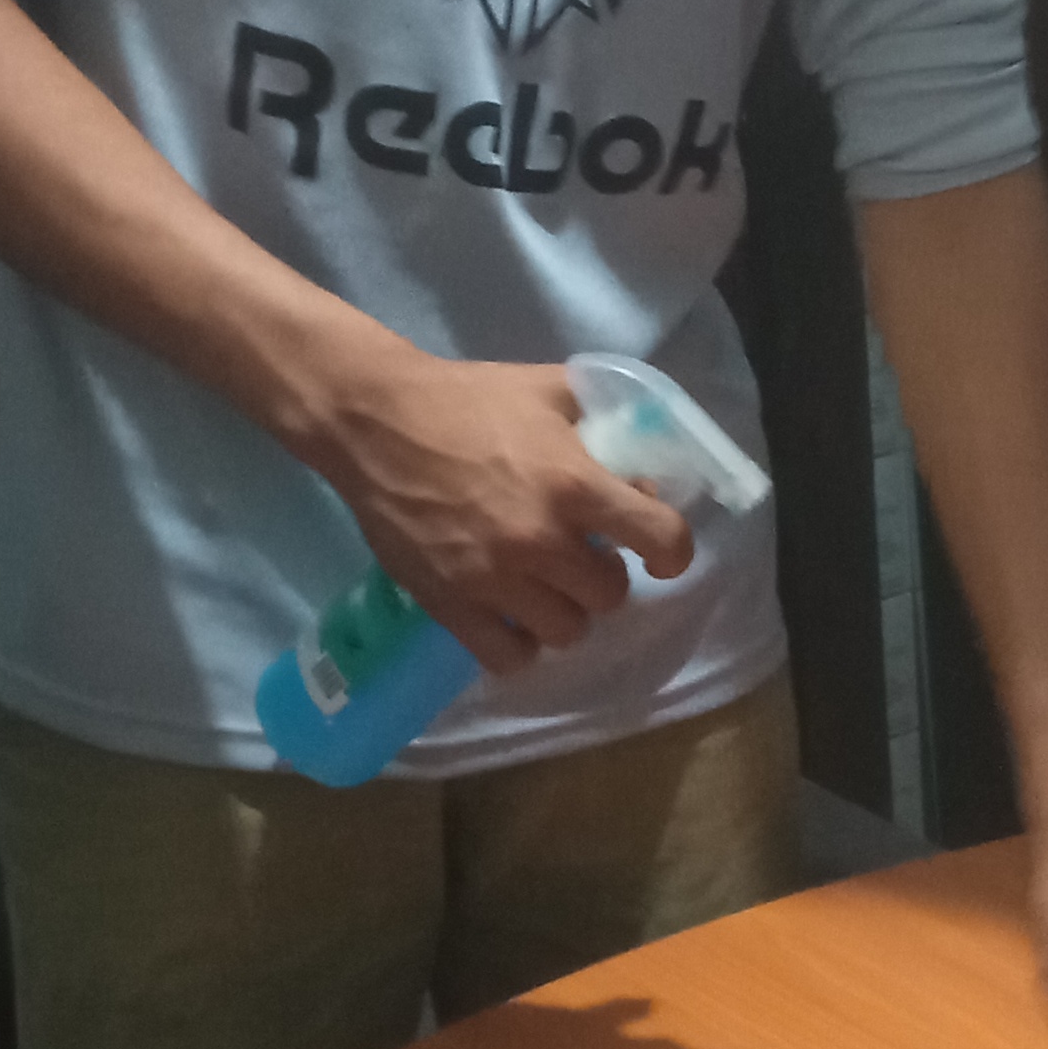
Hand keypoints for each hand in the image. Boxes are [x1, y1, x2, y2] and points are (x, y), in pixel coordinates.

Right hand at [318, 341, 692, 675]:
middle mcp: (541, 540)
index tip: (659, 554)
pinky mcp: (451, 605)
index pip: (661, 539)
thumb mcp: (550, 390)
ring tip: (543, 588)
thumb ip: (603, 424)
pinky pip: (509, 658)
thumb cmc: (467, 399)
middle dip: (602, 576)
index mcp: (574, 483)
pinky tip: (510, 618)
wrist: (375, 423)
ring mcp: (494, 579)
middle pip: (610, 596)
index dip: (672, 551)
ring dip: (562, 612)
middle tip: (579, 557)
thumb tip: (639, 472)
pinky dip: (518, 644)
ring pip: (565, 632)